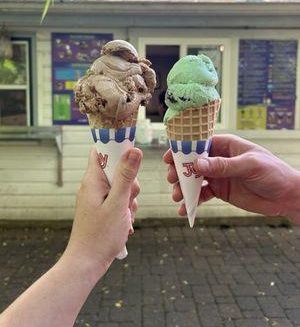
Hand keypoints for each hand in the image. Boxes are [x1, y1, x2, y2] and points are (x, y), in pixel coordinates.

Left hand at [64, 147, 141, 276]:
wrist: (87, 263)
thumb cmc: (100, 235)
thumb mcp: (118, 203)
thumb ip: (127, 176)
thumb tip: (134, 150)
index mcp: (92, 180)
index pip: (101, 151)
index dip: (117, 148)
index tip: (132, 155)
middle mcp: (93, 186)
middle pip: (117, 170)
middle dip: (129, 183)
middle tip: (128, 200)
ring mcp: (97, 198)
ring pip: (121, 187)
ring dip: (129, 200)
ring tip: (125, 217)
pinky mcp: (101, 209)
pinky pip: (118, 201)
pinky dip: (125, 209)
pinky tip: (124, 224)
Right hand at [164, 134, 299, 223]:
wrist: (287, 197)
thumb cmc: (273, 173)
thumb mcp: (249, 166)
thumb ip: (223, 165)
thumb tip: (198, 164)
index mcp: (227, 146)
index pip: (200, 144)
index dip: (183, 150)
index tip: (169, 158)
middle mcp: (219, 159)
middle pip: (193, 162)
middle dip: (180, 170)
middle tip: (172, 179)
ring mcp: (219, 175)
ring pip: (195, 179)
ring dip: (183, 187)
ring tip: (177, 197)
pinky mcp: (220, 191)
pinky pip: (202, 195)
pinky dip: (192, 201)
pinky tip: (185, 210)